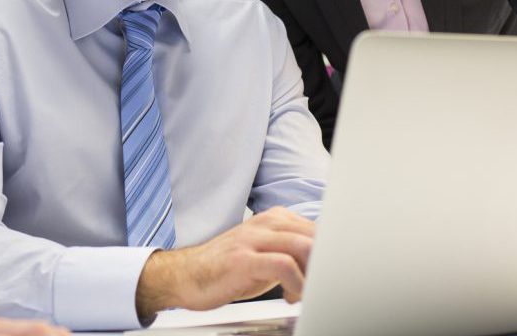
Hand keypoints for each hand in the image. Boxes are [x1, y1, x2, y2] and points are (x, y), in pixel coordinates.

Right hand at [135, 207, 315, 319]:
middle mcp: (266, 223)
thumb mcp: (264, 252)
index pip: (318, 229)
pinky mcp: (243, 259)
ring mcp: (253, 240)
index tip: (331, 274)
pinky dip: (296, 284)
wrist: (186, 274)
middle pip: (315, 235)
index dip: (330, 253)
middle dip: (326, 263)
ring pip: (303, 245)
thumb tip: (322, 262)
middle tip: (323, 286)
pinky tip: (290, 296)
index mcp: (274, 219)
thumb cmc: (227, 267)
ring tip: (308, 294)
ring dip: (313, 274)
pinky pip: (283, 265)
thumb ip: (291, 251)